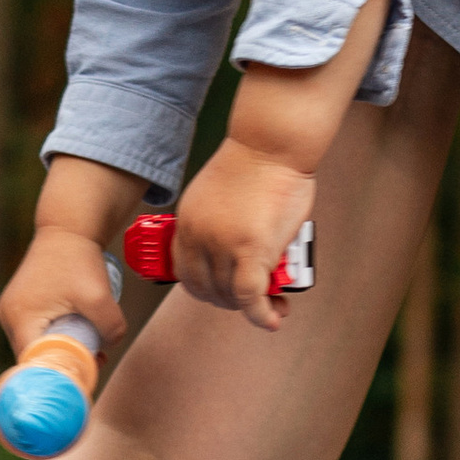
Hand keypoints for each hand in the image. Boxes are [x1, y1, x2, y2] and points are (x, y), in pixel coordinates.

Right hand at [0, 221, 124, 364]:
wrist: (67, 229)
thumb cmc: (79, 259)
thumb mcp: (100, 296)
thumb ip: (110, 329)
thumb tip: (107, 348)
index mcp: (20, 317)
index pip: (35, 362)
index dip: (59, 373)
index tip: (84, 378)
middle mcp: (8, 317)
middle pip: (34, 357)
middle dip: (63, 364)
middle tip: (95, 365)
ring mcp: (11, 311)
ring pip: (36, 345)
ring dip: (61, 351)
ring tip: (92, 350)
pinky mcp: (20, 306)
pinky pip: (37, 332)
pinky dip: (56, 338)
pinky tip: (80, 336)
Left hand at [174, 135, 316, 331]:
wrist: (271, 142)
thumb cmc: (255, 162)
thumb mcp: (217, 196)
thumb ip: (216, 225)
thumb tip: (232, 252)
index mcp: (187, 223)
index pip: (186, 273)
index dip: (206, 290)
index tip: (225, 292)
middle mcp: (198, 237)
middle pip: (207, 289)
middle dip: (230, 302)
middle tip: (254, 300)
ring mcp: (223, 245)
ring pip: (231, 295)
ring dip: (252, 308)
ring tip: (273, 304)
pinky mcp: (250, 250)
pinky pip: (250, 296)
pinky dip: (261, 313)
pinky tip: (272, 318)